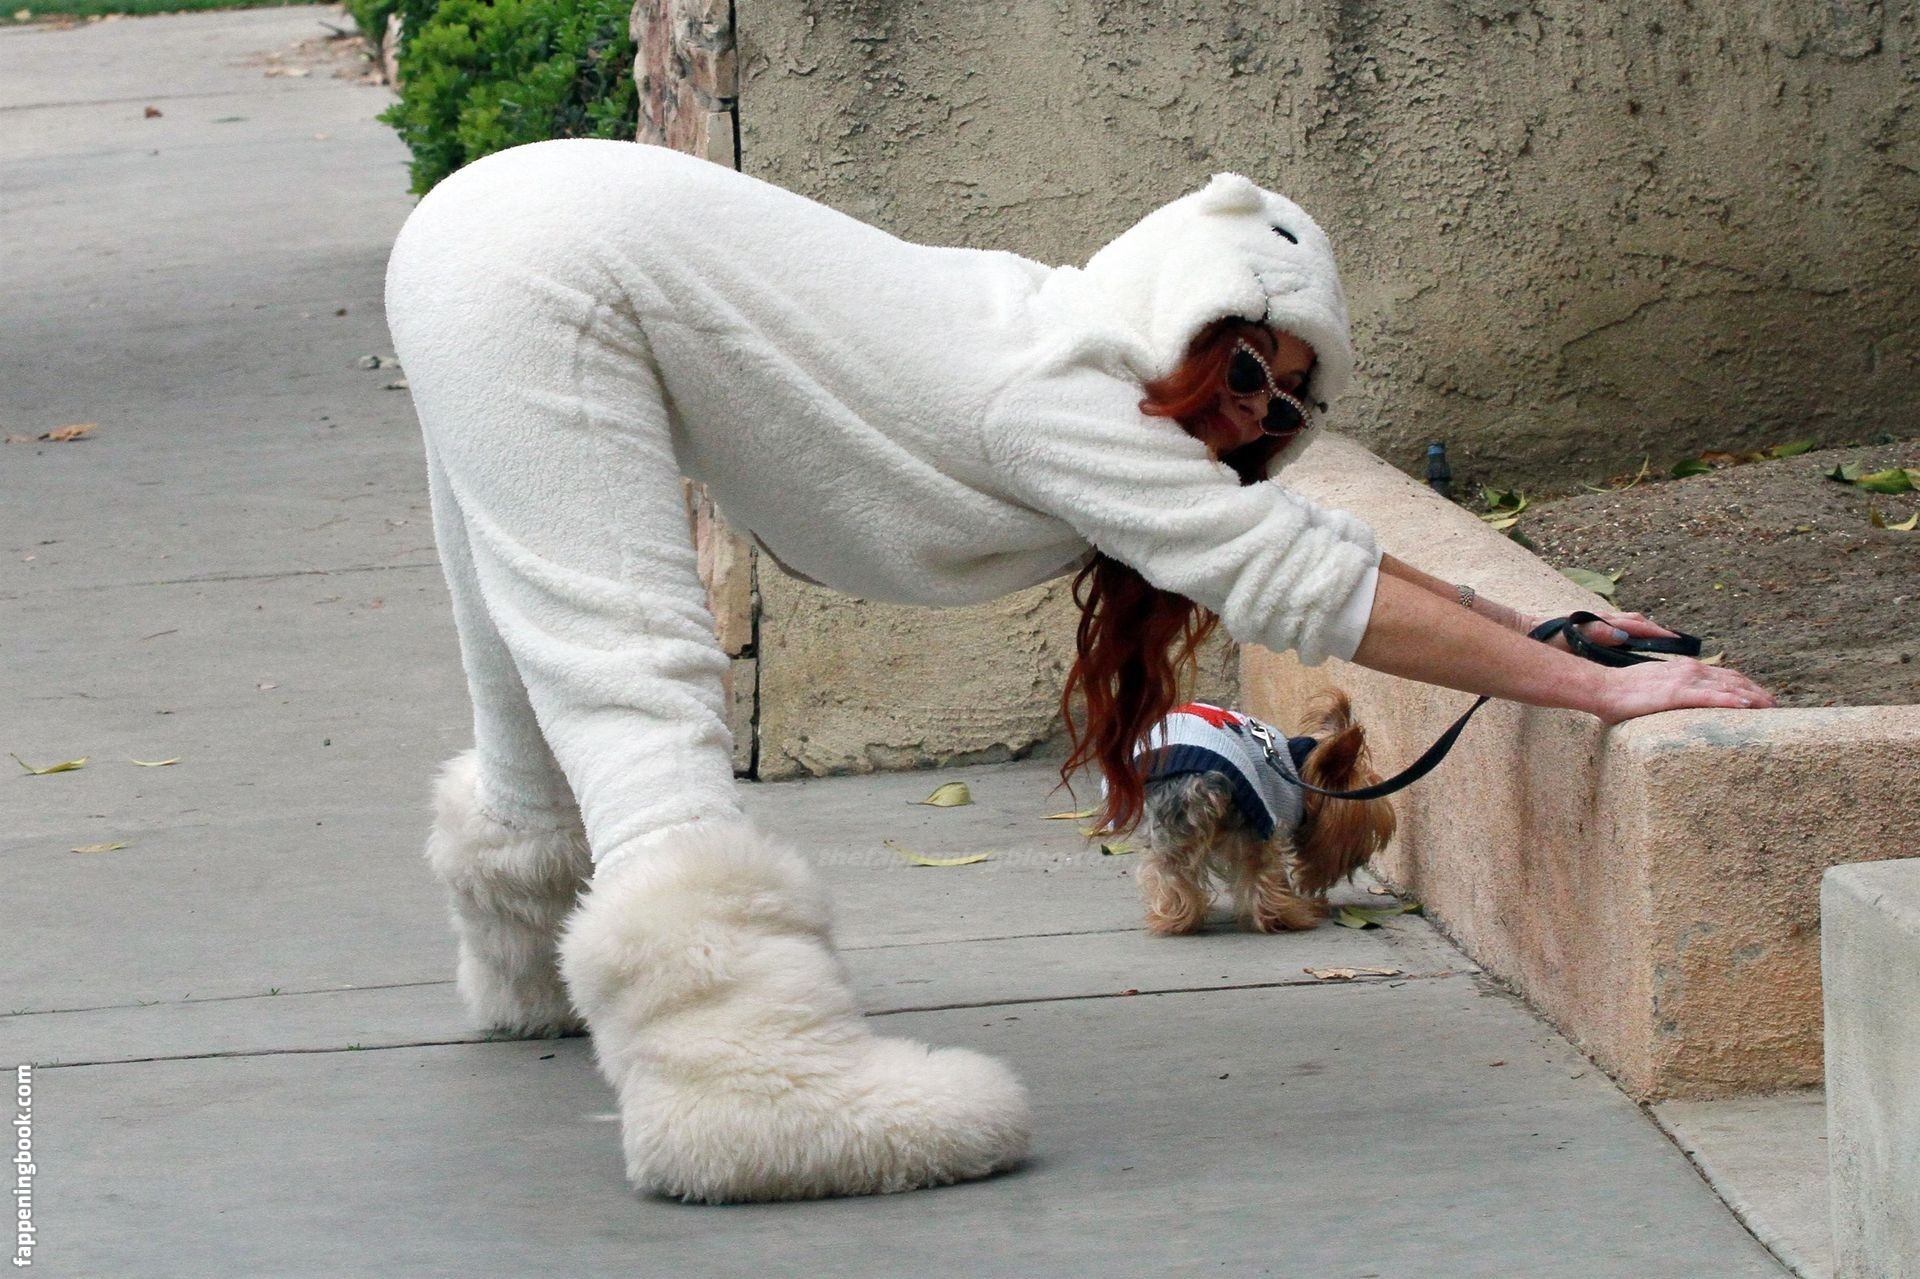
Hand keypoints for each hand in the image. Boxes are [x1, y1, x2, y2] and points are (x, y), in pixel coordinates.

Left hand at [1521, 609, 1679, 650]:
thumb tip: (1622, 635)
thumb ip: (1596, 634)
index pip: (1637, 625)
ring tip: (1665, 646)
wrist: (1529, 631)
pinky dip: (1633, 635)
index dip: (1657, 633)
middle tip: (1678, 644)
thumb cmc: (1548, 635)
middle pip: (1637, 623)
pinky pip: (1620, 631)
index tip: (1676, 640)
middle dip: (1657, 632)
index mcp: (1601, 622)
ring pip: (1629, 626)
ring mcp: (1598, 624)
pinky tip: (1638, 648)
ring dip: (1647, 633)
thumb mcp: (1571, 637)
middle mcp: (1603, 620)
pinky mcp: (1593, 630)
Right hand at [1593, 658, 1776, 725]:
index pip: (1724, 675)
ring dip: (1753, 696)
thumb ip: (1671, 690)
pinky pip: (1711, 697)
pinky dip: (1732, 700)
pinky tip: (1748, 706)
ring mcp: (1684, 680)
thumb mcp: (1653, 687)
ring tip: (1772, 708)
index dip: (1746, 685)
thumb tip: (1680, 703)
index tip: (1761, 698)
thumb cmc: (1621, 692)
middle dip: (1757, 692)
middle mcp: (1690, 670)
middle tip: (1776, 706)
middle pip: (1733, 679)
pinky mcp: (1677, 694)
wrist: (1602, 688)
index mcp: (1684, 669)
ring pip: (1728, 686)